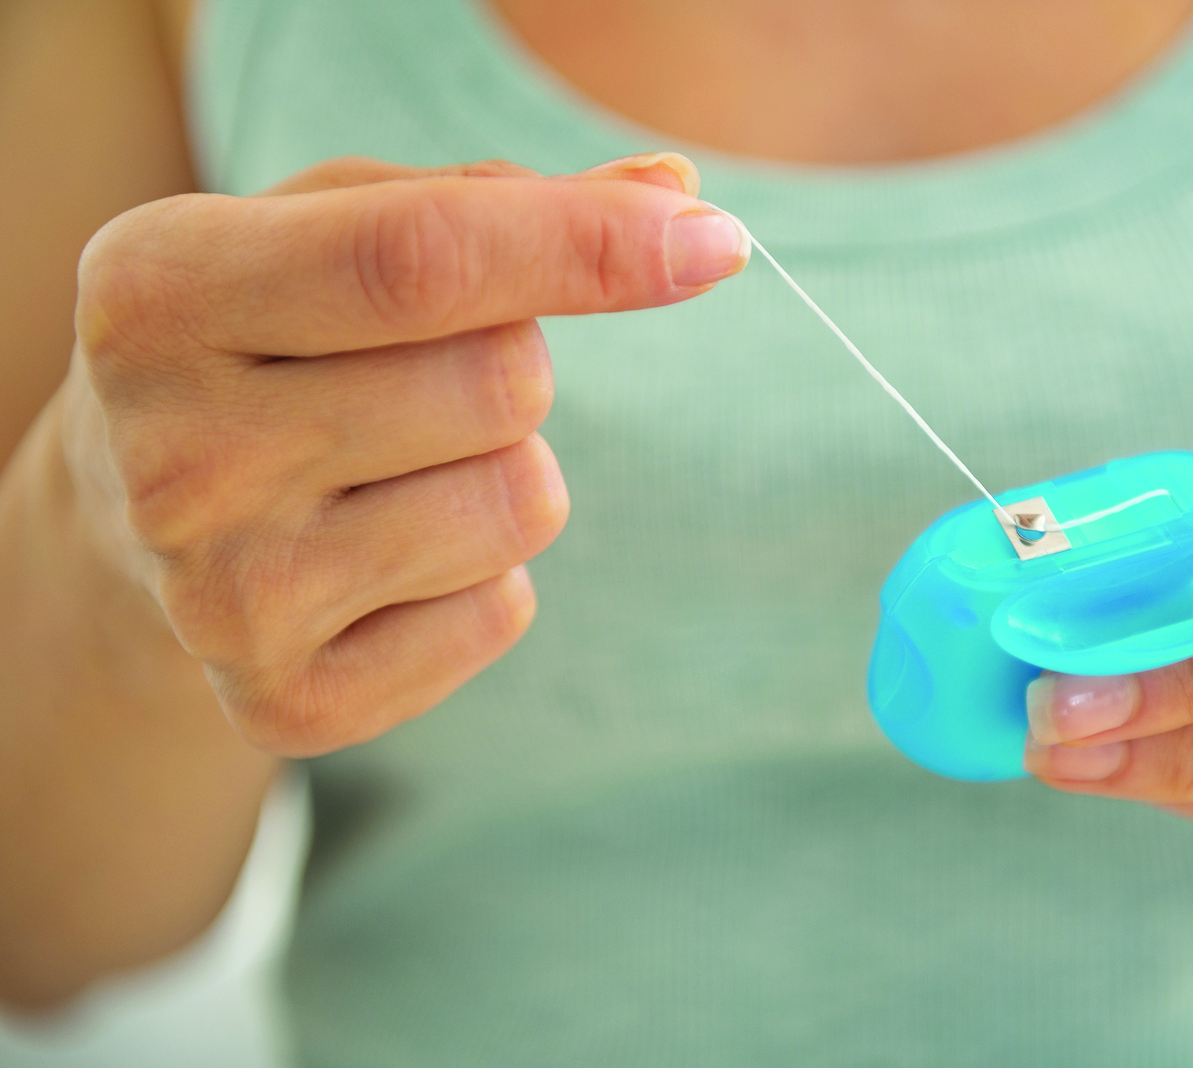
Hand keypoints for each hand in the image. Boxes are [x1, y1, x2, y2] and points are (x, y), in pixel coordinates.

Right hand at [57, 152, 746, 755]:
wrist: (133, 511)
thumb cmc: (271, 334)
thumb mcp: (336, 226)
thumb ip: (498, 199)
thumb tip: (678, 192)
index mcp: (162, 290)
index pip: (418, 262)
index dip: (584, 246)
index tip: (711, 241)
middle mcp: (172, 454)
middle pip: (501, 387)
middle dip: (515, 367)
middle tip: (418, 380)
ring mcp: (224, 598)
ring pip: (522, 505)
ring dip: (504, 471)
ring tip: (391, 470)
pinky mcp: (286, 704)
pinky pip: (504, 612)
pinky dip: (483, 577)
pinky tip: (381, 559)